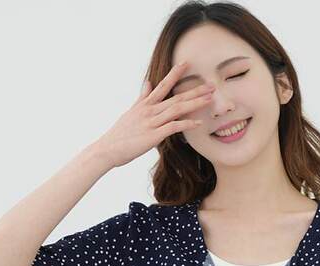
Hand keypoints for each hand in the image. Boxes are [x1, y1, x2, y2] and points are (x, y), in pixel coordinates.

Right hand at [94, 61, 214, 168]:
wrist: (108, 149)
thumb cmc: (119, 134)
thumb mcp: (131, 111)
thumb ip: (142, 97)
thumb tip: (148, 83)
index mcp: (144, 104)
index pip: (162, 85)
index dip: (175, 73)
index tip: (187, 63)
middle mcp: (149, 110)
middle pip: (175, 97)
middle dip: (194, 90)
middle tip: (211, 85)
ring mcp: (151, 122)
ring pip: (177, 109)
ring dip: (194, 103)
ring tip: (210, 99)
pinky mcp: (153, 136)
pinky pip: (173, 127)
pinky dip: (187, 124)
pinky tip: (199, 123)